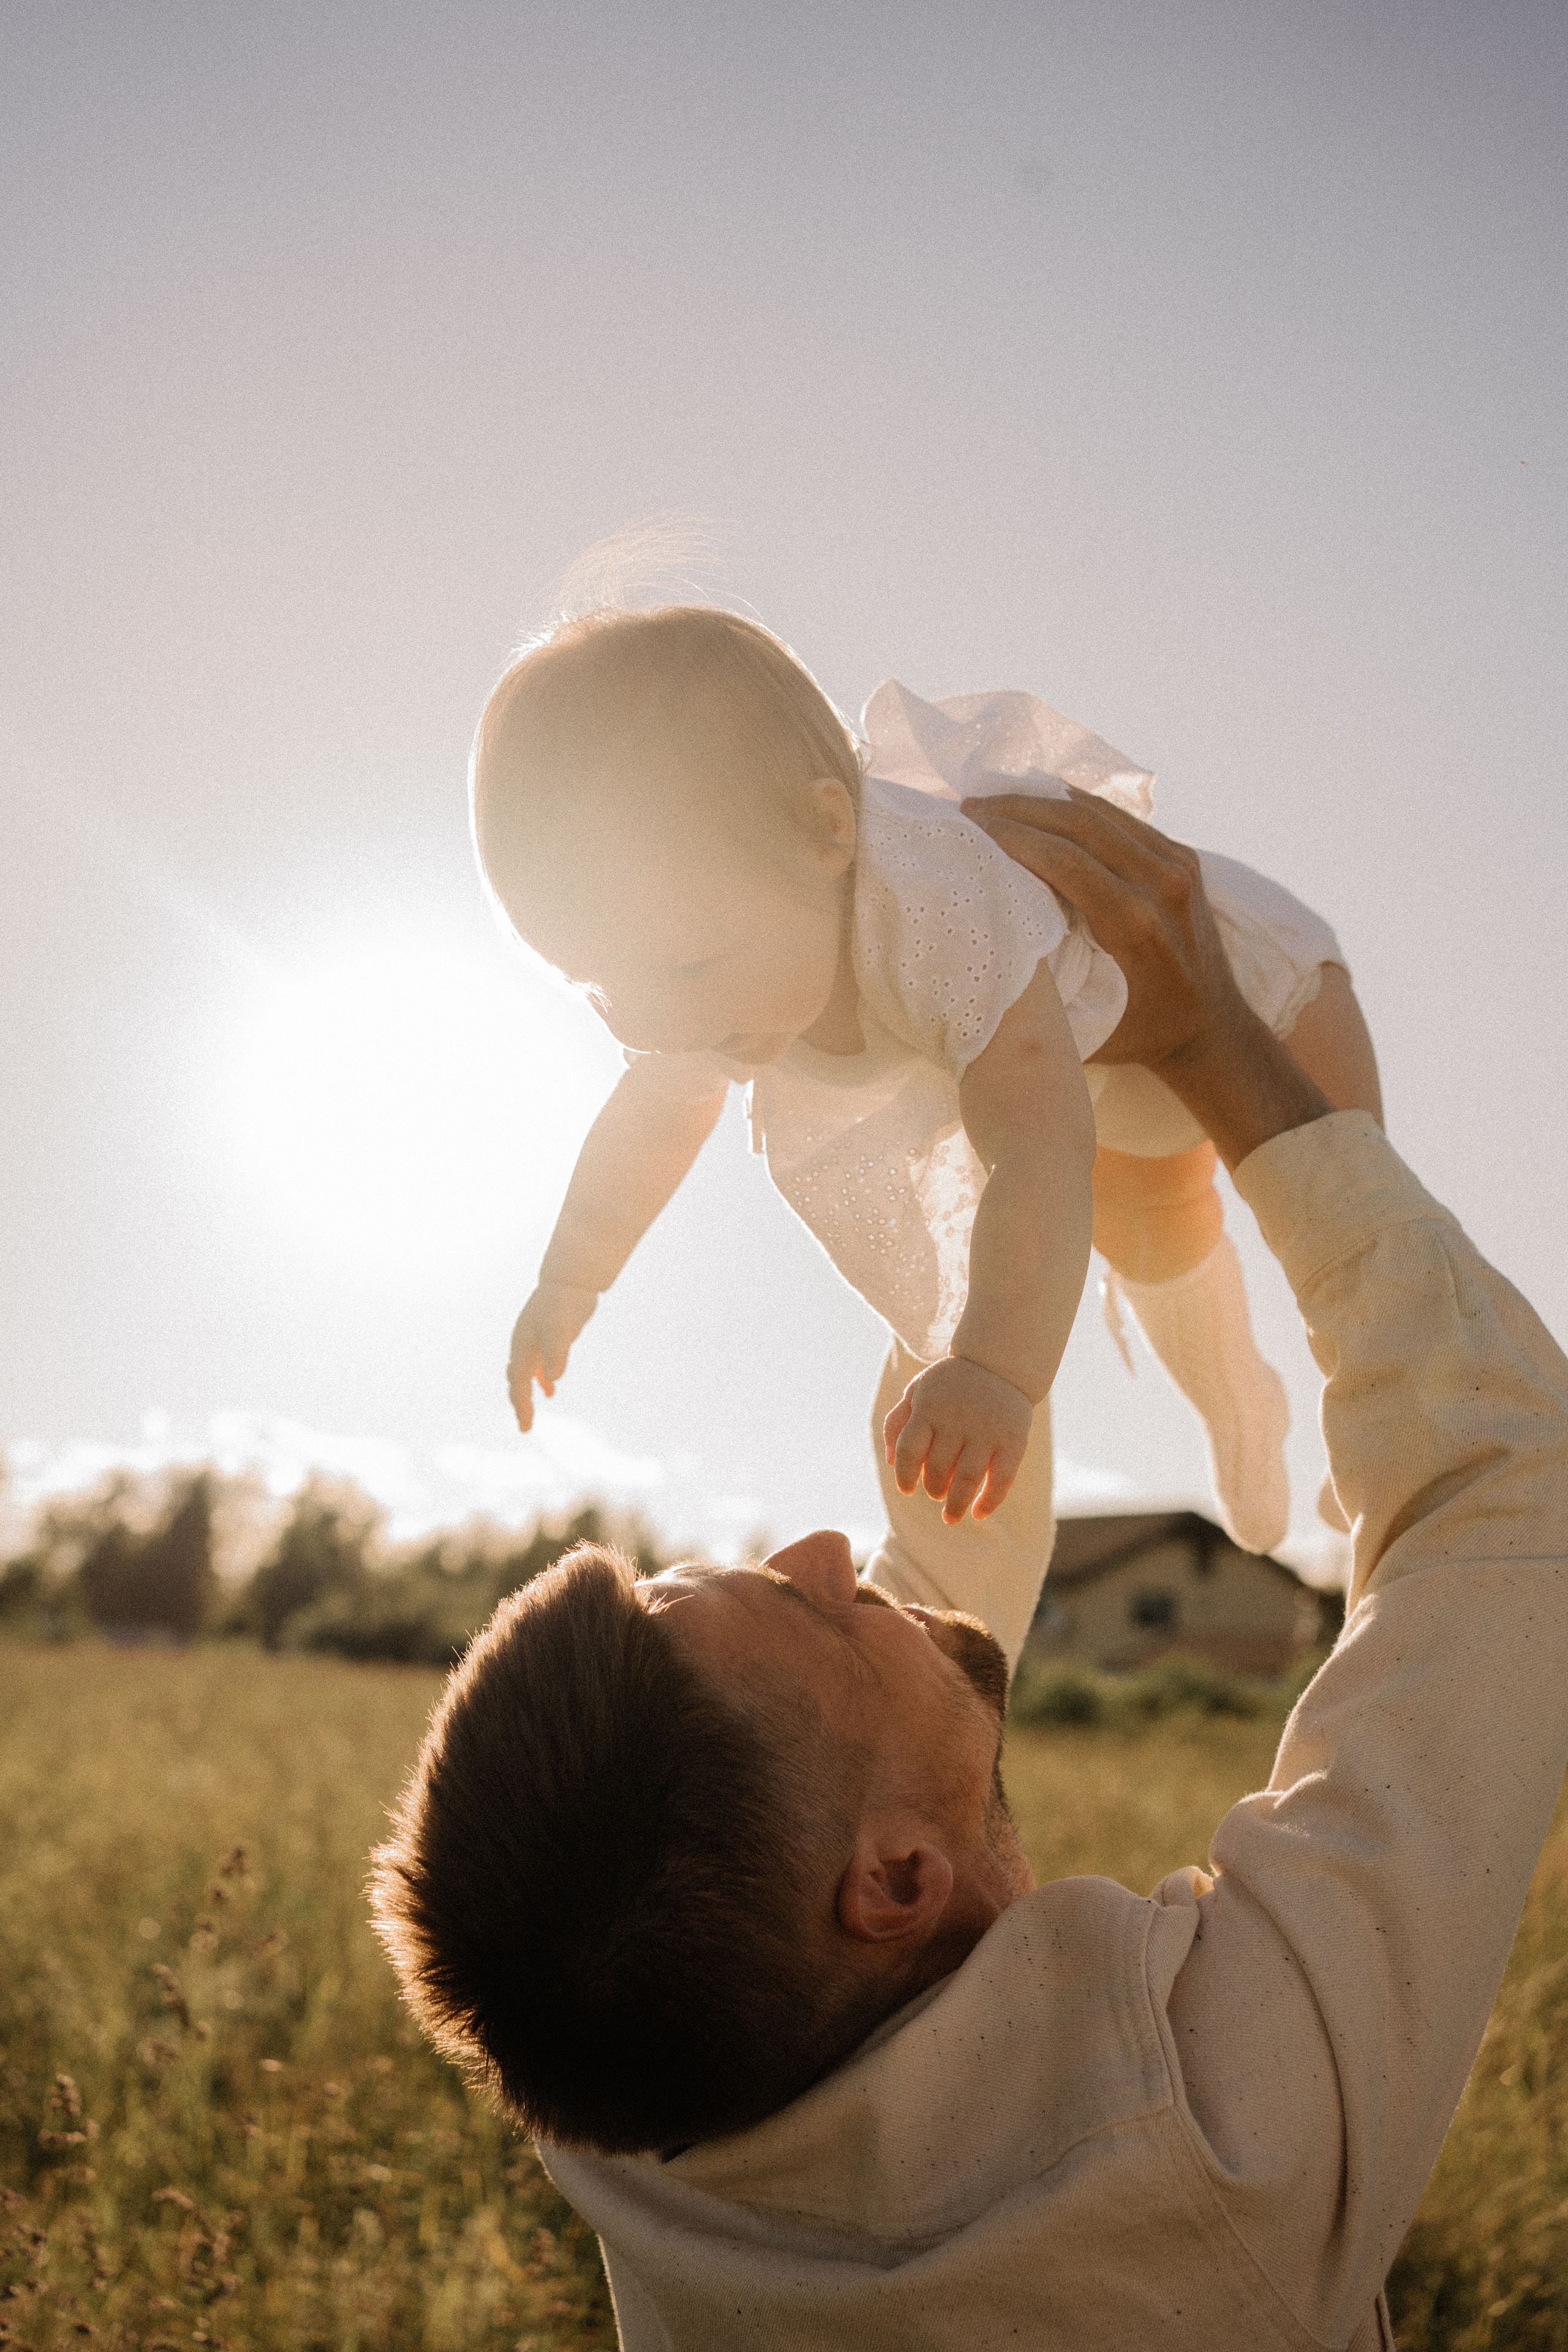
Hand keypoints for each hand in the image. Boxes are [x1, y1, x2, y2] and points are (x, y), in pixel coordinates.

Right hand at [507, 1282, 598, 1431]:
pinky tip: (550, 1390)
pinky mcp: (546, 1338)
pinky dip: (542, 1379)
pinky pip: (539, 1364)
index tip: (526, 1425)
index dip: (522, 1405)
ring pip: (525, 1374)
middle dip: (520, 1404)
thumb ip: (556, 1354)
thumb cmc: (563, 1303)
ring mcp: (534, 1342)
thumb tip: (552, 1379)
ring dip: (527, 1393)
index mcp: (522, 1347)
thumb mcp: (561, 1330)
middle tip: (525, 1427)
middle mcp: (524, 1346)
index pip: (519, 1383)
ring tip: (530, 1412)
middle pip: (517, 1381)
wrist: (570, 1280)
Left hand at [883, 1356, 1033, 1524]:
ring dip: (956, 1505)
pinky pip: (1002, 1479)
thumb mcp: (918, 1391)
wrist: (998, 1362)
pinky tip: (979, 1513)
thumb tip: (889, 1461)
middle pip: (937, 1469)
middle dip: (932, 1489)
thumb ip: (898, 1422)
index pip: (908, 1451)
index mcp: (928, 1407)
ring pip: (967, 1479)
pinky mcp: (1014, 1440)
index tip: (907, 1490)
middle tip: (935, 1492)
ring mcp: (987, 1430)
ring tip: (950, 1516)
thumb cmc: (950, 1383)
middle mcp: (957, 1419)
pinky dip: (989, 1501)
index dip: (904, 1476)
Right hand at [961, 789, 1333, 1169]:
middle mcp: (1161, 884)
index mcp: (1136, 924)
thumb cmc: (1139, 1032)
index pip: (1063, 859)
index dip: (1011, 836)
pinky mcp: (1182, 856)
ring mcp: (1178, 864)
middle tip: (969, 808)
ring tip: (996, 802)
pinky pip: (1120, 818)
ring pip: (1100, 811)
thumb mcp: (1086, 1020)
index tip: (968, 827)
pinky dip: (1076, 806)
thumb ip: (1043, 983)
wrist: (1212, 1027)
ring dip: (1042, 801)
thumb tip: (984, 940)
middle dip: (1017, 808)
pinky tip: (1040, 805)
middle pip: (1078, 823)